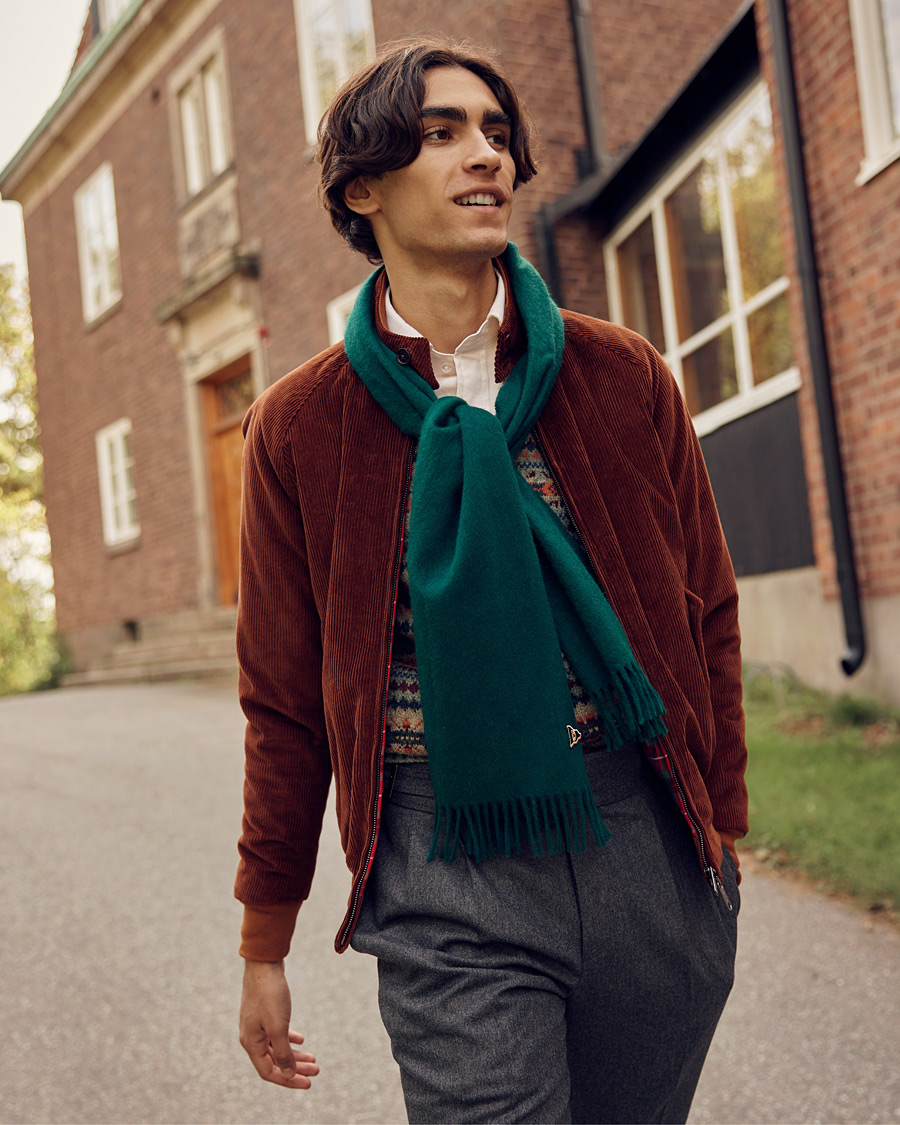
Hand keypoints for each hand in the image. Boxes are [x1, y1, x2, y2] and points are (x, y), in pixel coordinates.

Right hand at [239, 959, 319, 1088]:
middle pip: (274, 1061)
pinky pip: (276, 1034)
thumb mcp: (278, 1027)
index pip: (269, 1072)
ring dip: (295, 1055)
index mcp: (251, 1043)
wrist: (264, 963)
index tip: (308, 1082)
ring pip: (277, 1048)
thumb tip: (288, 1074)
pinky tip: (301, 1040)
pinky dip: (289, 1039)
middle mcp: (251, 1037)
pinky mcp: (264, 1013)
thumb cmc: (270, 995)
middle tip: (317, 1070)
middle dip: (296, 1068)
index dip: (288, 1080)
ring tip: (314, 1059)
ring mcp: (257, 1024)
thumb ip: (282, 1053)